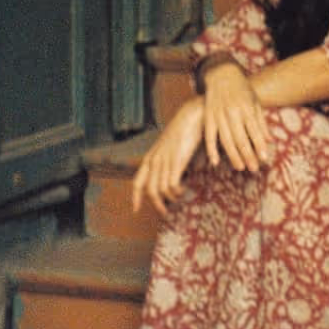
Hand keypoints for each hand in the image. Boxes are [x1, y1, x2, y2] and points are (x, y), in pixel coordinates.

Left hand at [131, 98, 204, 219]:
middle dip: (157, 205)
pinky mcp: (175, 161)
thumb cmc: (186, 130)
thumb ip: (175, 161)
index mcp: (151, 157)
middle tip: (166, 213)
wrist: (192, 115)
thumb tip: (185, 175)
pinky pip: (171, 185)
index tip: (136, 210)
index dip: (136, 197)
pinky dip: (178, 192)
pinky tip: (185, 190)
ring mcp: (164, 161)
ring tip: (181, 198)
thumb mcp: (174, 147)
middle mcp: (154, 160)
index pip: (138, 181)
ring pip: (160, 190)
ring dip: (171, 199)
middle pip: (149, 190)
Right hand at [202, 60, 272, 172]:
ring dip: (233, 156)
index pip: (254, 130)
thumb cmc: (242, 90)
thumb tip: (269, 141)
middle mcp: (232, 112)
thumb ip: (261, 122)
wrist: (222, 74)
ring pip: (225, 139)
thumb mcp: (255, 102)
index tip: (264, 159)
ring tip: (240, 167)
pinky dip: (211, 150)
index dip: (259, 145)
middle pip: (240, 138)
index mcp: (246, 107)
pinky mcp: (208, 117)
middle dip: (248, 155)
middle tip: (254, 168)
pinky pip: (209, 136)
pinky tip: (216, 162)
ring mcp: (218, 114)